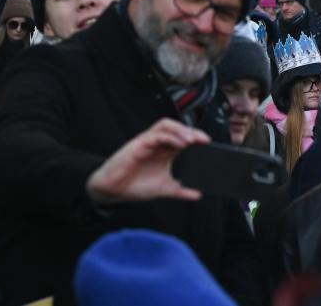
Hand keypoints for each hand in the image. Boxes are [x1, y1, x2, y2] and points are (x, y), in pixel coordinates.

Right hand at [86, 118, 209, 204]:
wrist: (112, 192)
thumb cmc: (134, 185)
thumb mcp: (163, 189)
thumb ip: (180, 190)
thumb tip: (198, 194)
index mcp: (164, 151)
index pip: (183, 137)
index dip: (197, 137)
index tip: (209, 144)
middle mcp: (157, 144)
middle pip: (176, 127)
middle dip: (191, 131)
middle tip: (204, 140)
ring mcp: (147, 142)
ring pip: (165, 126)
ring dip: (180, 130)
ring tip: (192, 140)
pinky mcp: (137, 145)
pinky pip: (154, 135)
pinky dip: (168, 137)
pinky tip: (177, 144)